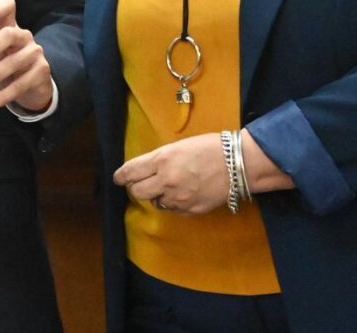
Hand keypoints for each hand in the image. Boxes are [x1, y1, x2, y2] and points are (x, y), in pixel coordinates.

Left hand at [0, 0, 52, 112]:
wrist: (33, 87)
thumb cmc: (6, 66)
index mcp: (10, 27)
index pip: (7, 5)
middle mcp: (24, 36)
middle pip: (9, 33)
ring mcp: (35, 53)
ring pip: (14, 62)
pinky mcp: (41, 72)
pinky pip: (20, 85)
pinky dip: (2, 96)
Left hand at [114, 133, 228, 214]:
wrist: (238, 164)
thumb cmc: (209, 148)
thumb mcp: (178, 146)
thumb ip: (159, 159)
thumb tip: (144, 170)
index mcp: (162, 160)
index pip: (130, 172)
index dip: (121, 175)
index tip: (118, 177)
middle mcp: (166, 181)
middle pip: (137, 191)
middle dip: (137, 186)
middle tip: (143, 181)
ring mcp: (178, 198)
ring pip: (155, 202)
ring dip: (157, 195)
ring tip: (169, 185)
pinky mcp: (190, 211)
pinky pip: (172, 209)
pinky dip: (173, 203)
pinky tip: (183, 193)